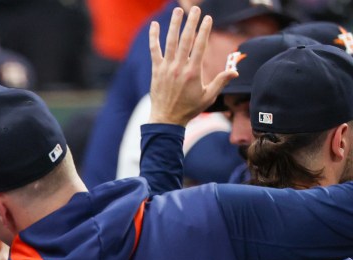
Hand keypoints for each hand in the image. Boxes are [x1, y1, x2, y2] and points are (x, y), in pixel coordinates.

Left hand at [148, 6, 236, 125]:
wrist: (167, 119)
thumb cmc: (189, 109)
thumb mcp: (208, 97)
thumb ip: (221, 82)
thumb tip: (235, 71)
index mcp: (193, 72)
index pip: (200, 46)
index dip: (204, 30)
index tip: (208, 18)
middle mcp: (179, 68)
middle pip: (186, 40)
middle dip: (191, 23)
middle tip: (195, 9)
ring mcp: (166, 68)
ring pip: (170, 42)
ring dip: (174, 25)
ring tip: (178, 11)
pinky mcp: (156, 70)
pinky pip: (154, 51)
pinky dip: (154, 38)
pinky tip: (155, 25)